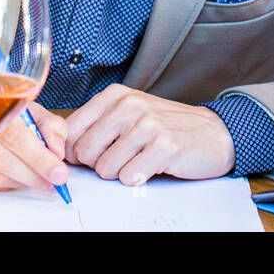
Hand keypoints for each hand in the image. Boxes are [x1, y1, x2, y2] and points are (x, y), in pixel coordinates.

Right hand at [0, 101, 68, 191]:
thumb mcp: (29, 105)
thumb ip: (49, 126)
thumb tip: (57, 152)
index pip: (17, 139)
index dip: (40, 159)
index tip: (59, 174)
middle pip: (5, 162)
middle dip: (34, 176)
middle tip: (54, 181)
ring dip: (20, 181)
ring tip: (39, 179)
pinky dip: (3, 183)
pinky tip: (16, 177)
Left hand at [63, 84, 234, 185]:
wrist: (213, 133)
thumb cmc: (167, 126)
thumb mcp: (128, 115)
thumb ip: (96, 126)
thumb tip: (60, 149)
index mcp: (115, 95)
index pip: (70, 131)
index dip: (75, 152)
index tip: (92, 155)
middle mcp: (129, 105)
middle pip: (84, 152)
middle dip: (99, 164)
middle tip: (123, 157)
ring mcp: (147, 124)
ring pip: (105, 168)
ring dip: (121, 172)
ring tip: (141, 159)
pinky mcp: (164, 146)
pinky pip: (130, 177)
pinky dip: (139, 178)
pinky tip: (153, 165)